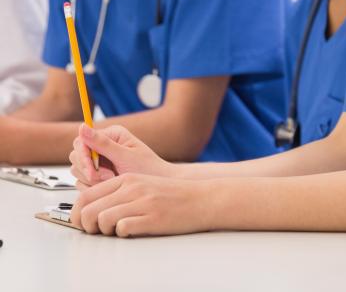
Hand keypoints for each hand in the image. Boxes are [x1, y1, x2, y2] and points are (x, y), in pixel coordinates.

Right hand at [69, 124, 173, 186]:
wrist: (156, 187)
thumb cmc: (147, 169)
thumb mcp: (126, 156)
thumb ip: (103, 143)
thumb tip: (83, 126)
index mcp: (111, 135)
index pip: (82, 141)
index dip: (83, 156)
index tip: (92, 170)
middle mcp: (103, 146)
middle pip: (76, 156)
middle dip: (89, 170)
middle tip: (108, 177)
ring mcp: (99, 161)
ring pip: (78, 171)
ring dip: (92, 179)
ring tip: (112, 180)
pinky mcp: (97, 175)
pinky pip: (82, 183)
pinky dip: (93, 188)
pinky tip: (108, 187)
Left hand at [72, 173, 215, 236]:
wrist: (201, 198)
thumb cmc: (172, 195)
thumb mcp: (143, 185)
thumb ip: (118, 193)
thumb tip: (90, 209)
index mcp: (127, 179)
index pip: (85, 195)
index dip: (77, 213)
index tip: (81, 222)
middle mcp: (132, 188)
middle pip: (88, 210)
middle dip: (86, 226)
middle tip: (97, 231)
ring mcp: (142, 202)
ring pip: (101, 220)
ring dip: (105, 231)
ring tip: (117, 231)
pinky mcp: (151, 217)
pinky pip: (122, 229)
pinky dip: (123, 233)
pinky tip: (134, 230)